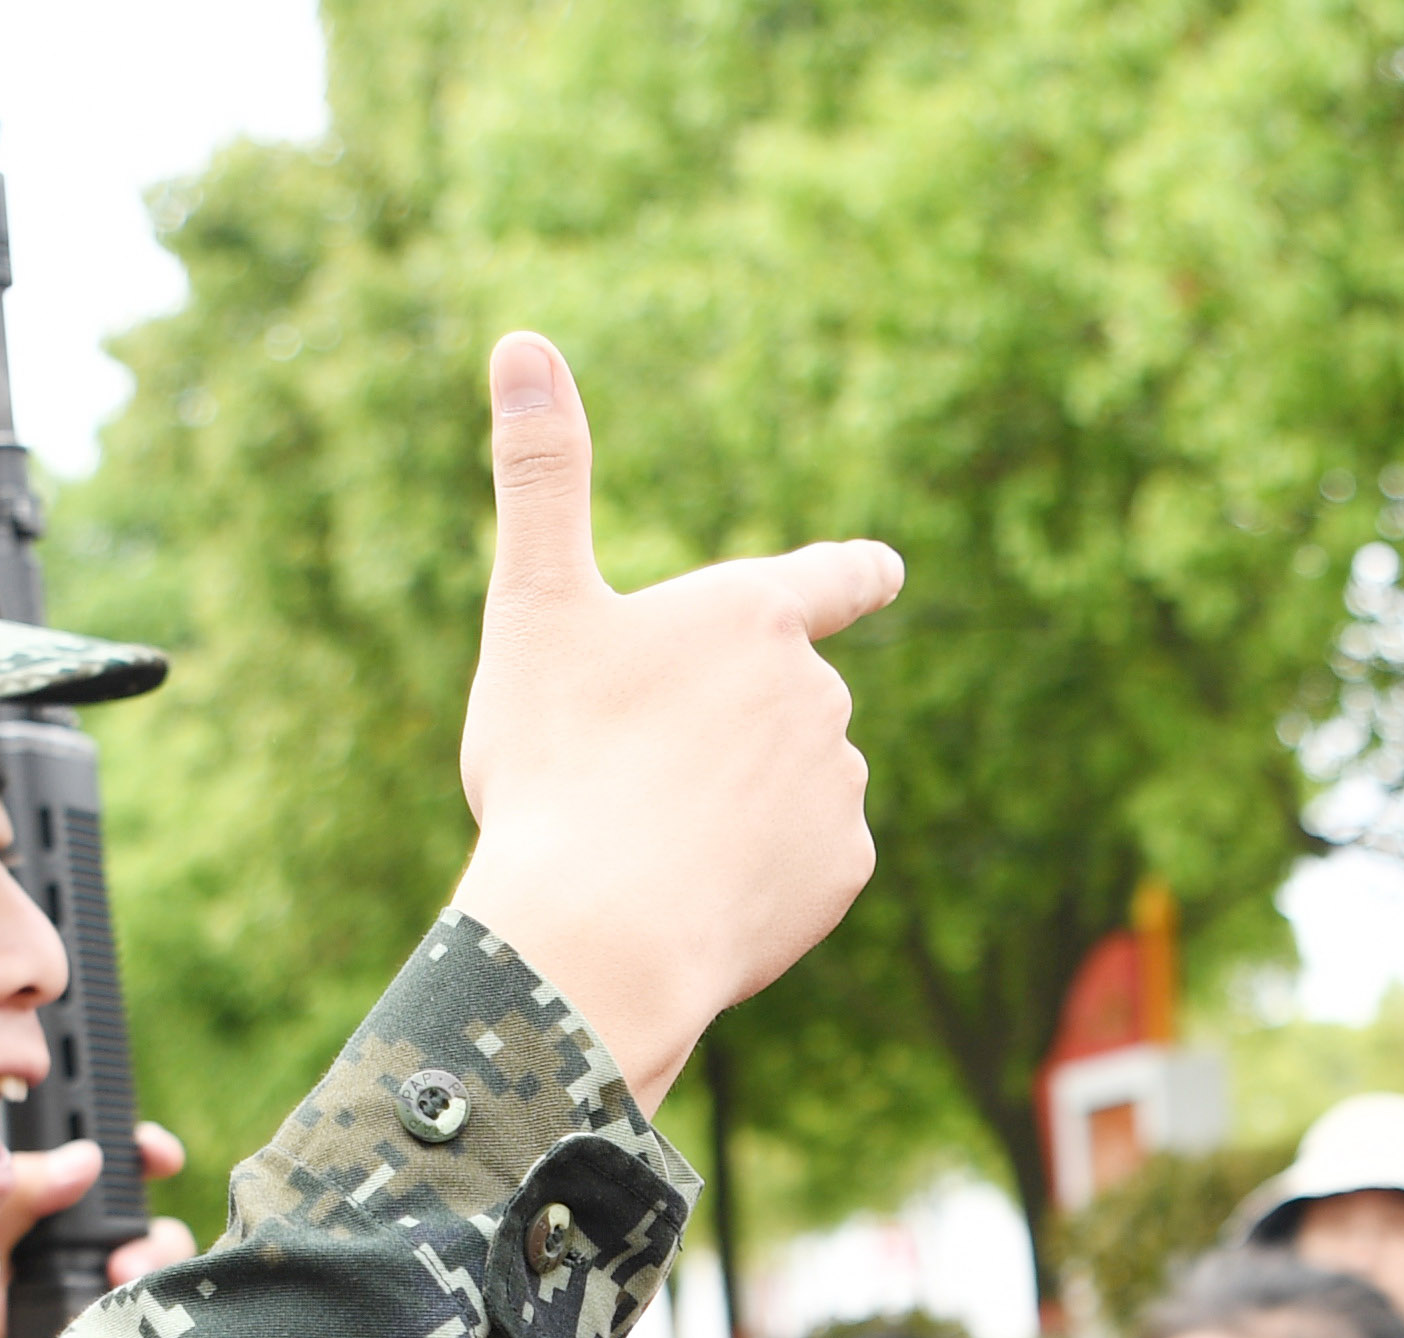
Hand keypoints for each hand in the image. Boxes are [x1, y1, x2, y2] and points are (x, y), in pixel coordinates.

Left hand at [0, 1134, 196, 1337]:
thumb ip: (14, 1198)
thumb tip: (82, 1160)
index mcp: (46, 1228)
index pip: (101, 1177)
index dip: (135, 1155)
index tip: (153, 1153)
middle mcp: (86, 1263)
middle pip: (147, 1220)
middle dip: (148, 1225)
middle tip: (121, 1253)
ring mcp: (112, 1309)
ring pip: (168, 1268)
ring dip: (158, 1268)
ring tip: (122, 1288)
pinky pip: (178, 1322)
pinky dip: (174, 1313)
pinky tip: (149, 1322)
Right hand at [450, 333, 900, 1102]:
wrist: (600, 932)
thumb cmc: (561, 765)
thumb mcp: (534, 608)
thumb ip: (539, 475)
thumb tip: (519, 339)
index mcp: (751, 615)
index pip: (831, 578)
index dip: (853, 575)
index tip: (884, 574)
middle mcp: (819, 690)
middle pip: (780, 703)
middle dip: (722, 734)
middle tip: (631, 776)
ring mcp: (841, 783)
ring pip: (792, 784)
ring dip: (739, 805)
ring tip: (657, 842)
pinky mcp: (846, 871)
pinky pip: (805, 864)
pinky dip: (759, 876)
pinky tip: (700, 893)